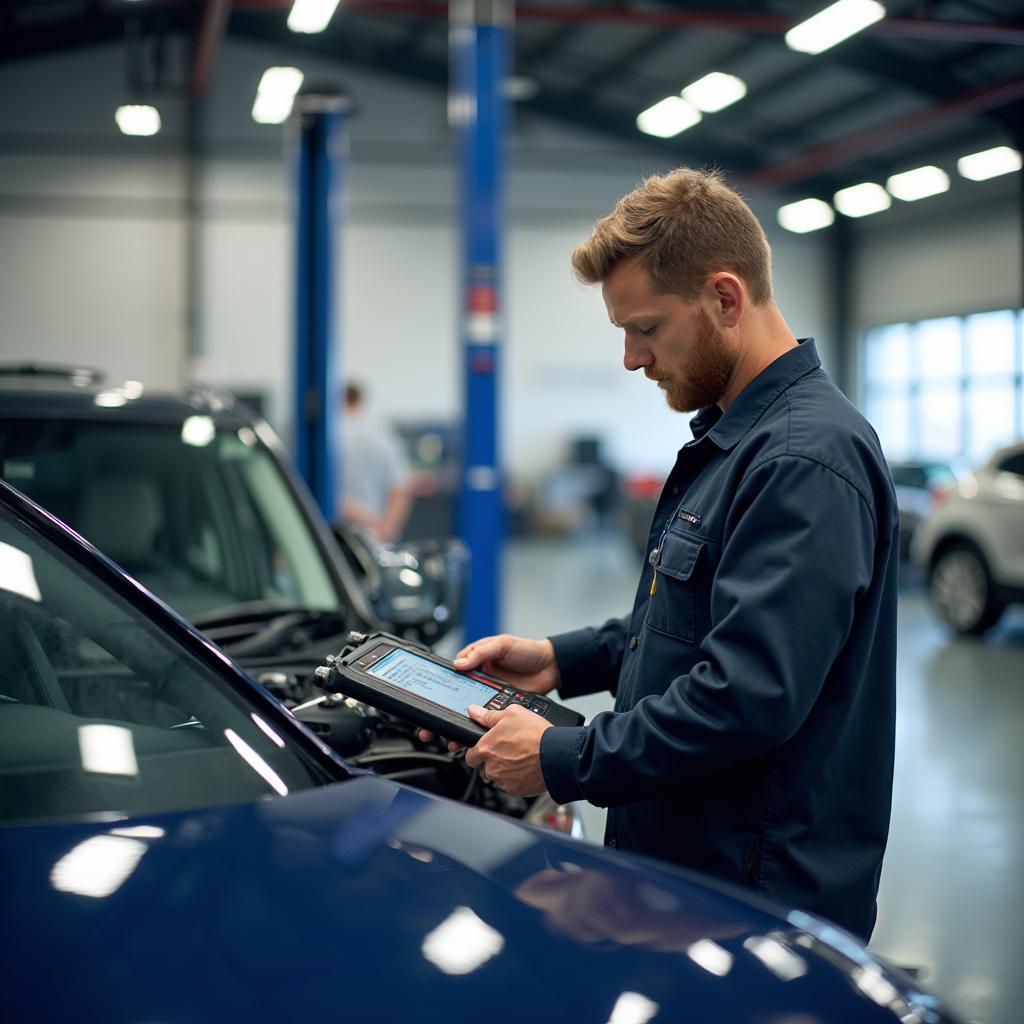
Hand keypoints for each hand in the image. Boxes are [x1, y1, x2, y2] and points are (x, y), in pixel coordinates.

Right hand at [417, 634, 559, 747]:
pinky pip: (486, 722)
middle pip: (455, 701)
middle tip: (429, 728)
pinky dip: (477, 731)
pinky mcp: (501, 709)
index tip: (427, 701)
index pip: (452, 677)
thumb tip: (458, 664)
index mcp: (475, 663)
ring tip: (448, 738)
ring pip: (469, 715)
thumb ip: (480, 653)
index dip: (439, 689)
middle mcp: (479, 682)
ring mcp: (489, 697)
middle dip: (441, 716)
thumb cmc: (526, 651)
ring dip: (457, 727)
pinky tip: (470, 738)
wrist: (552, 667)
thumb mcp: (501, 644)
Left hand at [463, 704, 550, 796]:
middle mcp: (491, 767)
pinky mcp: (514, 790)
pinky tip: (526, 768)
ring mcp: (502, 780)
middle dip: (492, 761)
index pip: (470, 755)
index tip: (484, 750)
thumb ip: (488, 715)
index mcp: (486, 748)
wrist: (556, 755)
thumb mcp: (512, 713)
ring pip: (497, 777)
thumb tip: (474, 712)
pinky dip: (516, 779)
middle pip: (483, 767)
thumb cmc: (536, 734)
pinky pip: (510, 785)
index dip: (477, 751)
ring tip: (520, 759)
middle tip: (508, 752)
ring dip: (504, 770)